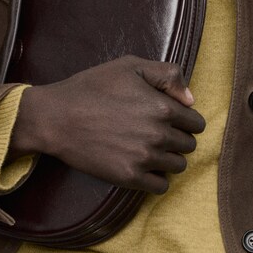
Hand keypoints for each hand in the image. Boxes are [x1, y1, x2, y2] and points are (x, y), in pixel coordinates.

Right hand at [9, 56, 204, 193]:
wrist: (56, 117)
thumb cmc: (92, 87)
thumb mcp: (130, 66)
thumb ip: (168, 75)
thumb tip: (191, 100)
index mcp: (163, 107)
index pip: (196, 123)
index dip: (186, 120)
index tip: (171, 120)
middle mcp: (158, 134)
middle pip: (189, 145)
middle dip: (178, 139)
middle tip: (158, 134)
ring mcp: (144, 158)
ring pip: (178, 166)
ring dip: (169, 159)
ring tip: (150, 150)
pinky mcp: (129, 177)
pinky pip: (161, 186)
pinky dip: (157, 179)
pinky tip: (144, 167)